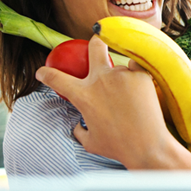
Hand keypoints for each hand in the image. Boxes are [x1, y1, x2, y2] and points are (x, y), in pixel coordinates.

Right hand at [36, 36, 180, 167]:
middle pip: (95, 46)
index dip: (45, 73)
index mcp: (83, 95)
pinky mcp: (141, 75)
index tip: (42, 71)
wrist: (148, 146)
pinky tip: (139, 91)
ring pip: (119, 67)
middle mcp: (100, 80)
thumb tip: (77, 125)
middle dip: (95, 43)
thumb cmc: (118, 147)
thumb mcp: (90, 142)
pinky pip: (136, 69)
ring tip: (130, 99)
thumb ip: (79, 130)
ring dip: (121, 78)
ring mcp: (122, 75)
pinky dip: (136, 77)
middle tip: (97, 47)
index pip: (56, 78)